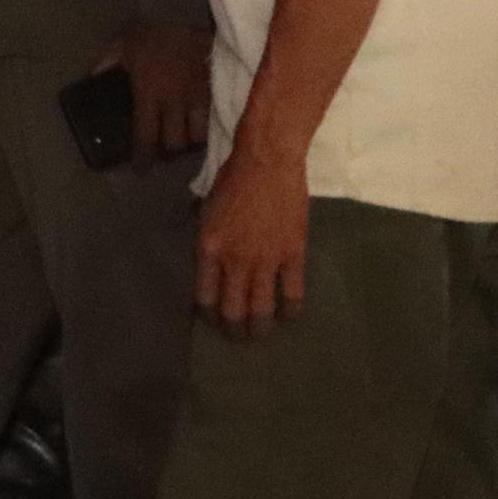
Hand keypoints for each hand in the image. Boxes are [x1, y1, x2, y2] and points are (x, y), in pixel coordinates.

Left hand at [94, 18, 213, 162]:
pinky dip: (210, 129)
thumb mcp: (125, 42)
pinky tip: (207, 127)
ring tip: (185, 139)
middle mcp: (174, 103)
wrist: (198, 19)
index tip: (141, 170)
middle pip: (174, 143)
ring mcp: (200, 100)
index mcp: (149, 93)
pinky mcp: (219, 94)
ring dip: (190, 142)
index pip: (145, 135)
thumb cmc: (159, 34)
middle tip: (164, 148)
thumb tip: (90, 79)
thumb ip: (107, 61)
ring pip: (198, 138)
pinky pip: (216, 123)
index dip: (142, 157)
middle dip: (168, 151)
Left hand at [195, 147, 312, 330]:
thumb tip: (209, 260)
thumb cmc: (233, 179)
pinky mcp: (293, 255)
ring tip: (260, 334)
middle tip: (237, 336)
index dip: (208, 314)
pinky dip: (290, 309)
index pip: (204, 295)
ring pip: (262, 309)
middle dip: (233, 329)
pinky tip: (289, 316)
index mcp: (209, 248)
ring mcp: (265, 260)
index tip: (212, 319)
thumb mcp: (207, 210)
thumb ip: (209, 239)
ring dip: (260, 327)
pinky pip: (292, 294)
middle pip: (232, 310)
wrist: (267, 161)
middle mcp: (234, 261)